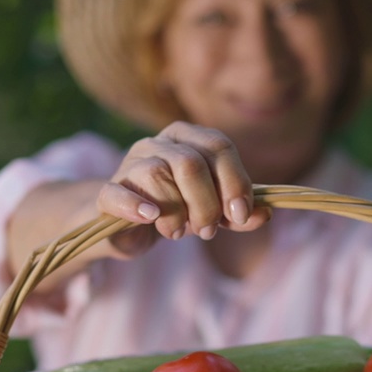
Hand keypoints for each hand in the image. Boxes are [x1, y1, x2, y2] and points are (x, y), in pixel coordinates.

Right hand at [97, 122, 271, 256]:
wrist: (124, 227)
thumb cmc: (174, 211)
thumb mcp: (211, 212)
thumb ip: (237, 215)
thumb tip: (265, 214)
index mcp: (187, 139)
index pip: (219, 146)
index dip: (235, 181)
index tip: (240, 215)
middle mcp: (157, 144)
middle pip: (191, 163)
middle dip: (207, 203)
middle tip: (207, 230)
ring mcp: (129, 165)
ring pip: (157, 175)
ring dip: (176, 212)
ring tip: (177, 232)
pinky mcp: (107, 192)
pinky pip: (117, 192)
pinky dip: (136, 206)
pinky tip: (151, 218)